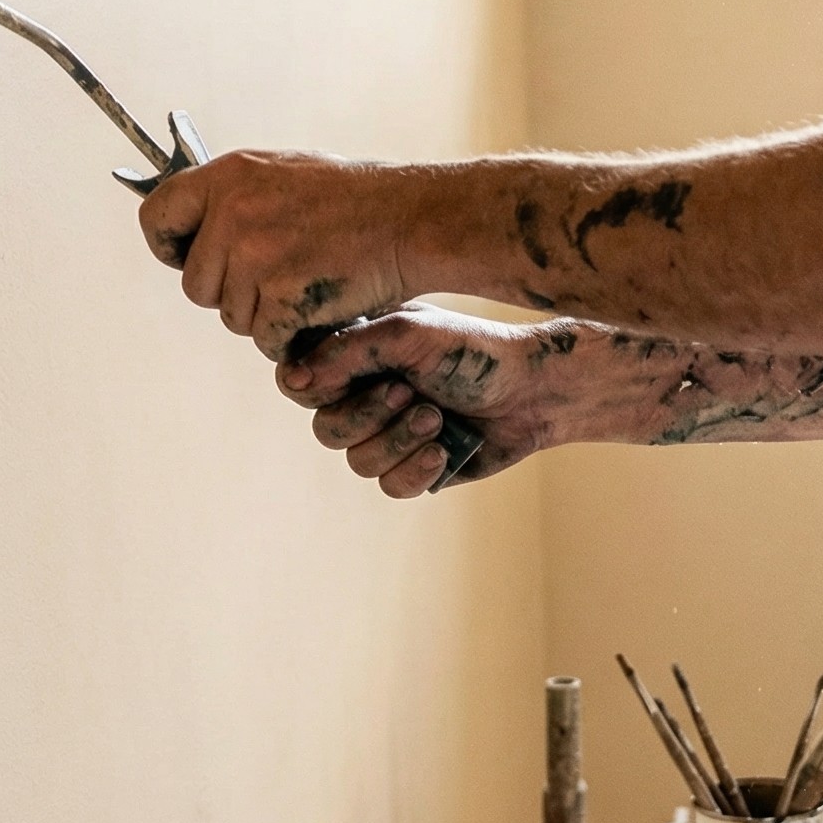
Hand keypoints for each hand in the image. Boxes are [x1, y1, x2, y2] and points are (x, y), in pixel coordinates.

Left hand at [137, 150, 418, 358]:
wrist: (412, 220)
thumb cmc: (356, 199)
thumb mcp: (284, 172)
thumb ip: (234, 197)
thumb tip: (191, 224)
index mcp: (228, 177)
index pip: (157, 217)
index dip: (169, 247)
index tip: (188, 260)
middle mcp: (232, 214)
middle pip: (196, 285)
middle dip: (230, 294)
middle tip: (277, 281)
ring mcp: (256, 257)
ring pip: (232, 318)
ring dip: (266, 317)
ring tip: (308, 287)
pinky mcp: (281, 297)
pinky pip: (267, 340)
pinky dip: (294, 337)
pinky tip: (321, 309)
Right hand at [277, 304, 571, 497]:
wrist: (531, 389)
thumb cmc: (471, 349)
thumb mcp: (406, 335)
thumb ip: (347, 352)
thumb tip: (291, 380)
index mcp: (355, 359)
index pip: (300, 383)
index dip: (322, 388)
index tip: (364, 376)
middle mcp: (364, 398)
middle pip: (326, 430)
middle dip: (369, 416)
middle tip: (409, 392)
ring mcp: (388, 436)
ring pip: (357, 462)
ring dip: (400, 440)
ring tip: (437, 416)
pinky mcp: (413, 469)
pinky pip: (389, 486)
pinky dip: (416, 469)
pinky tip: (443, 451)